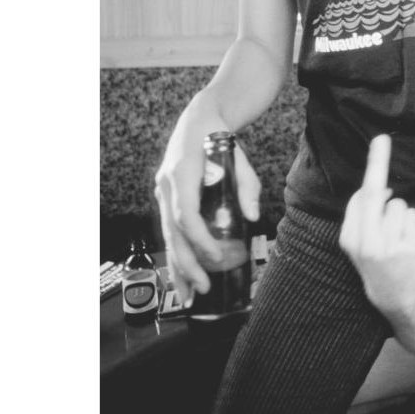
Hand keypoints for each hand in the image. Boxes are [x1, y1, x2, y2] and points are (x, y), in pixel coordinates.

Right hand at [154, 110, 260, 304]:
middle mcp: (166, 184)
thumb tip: (252, 216)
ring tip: (188, 295)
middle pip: (173, 232)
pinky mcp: (165, 197)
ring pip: (167, 235)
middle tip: (203, 288)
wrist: (199, 118)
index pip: (187, 214)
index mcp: (182, 172)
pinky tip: (182, 276)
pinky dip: (176, 253)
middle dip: (187, 263)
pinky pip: (169, 230)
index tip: (217, 256)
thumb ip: (247, 186)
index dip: (200, 238)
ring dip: (177, 266)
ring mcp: (162, 191)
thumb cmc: (220, 137)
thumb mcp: (239, 157)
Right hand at [339, 134, 414, 317]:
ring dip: (401, 213)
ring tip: (398, 236)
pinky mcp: (411, 251)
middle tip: (381, 138)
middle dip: (377, 162)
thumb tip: (382, 187)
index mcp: (350, 238)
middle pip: (375, 194)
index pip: (359, 196)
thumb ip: (363, 215)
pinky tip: (409, 242)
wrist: (393, 296)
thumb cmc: (375, 260)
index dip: (372, 168)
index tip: (379, 141)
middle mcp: (367, 244)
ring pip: (399, 205)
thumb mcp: (358, 243)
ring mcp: (390, 248)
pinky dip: (413, 224)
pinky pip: (414, 217)